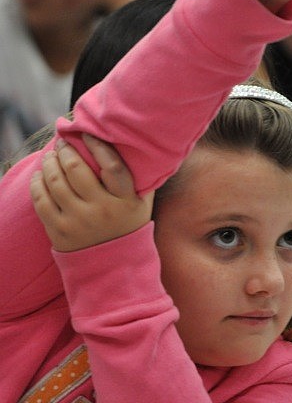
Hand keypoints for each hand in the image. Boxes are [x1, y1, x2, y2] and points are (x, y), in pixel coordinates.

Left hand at [30, 134, 153, 251]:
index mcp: (125, 201)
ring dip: (49, 163)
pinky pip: (41, 200)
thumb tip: (138, 146)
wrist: (114, 267)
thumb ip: (142, 178)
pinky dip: (37, 183)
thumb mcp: (142, 204)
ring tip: (50, 157)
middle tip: (62, 144)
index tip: (87, 134)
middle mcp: (102, 211)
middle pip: (76, 170)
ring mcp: (78, 222)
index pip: (112, 166)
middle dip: (65, 151)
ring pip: (55, 182)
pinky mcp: (59, 232)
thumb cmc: (129, 226)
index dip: (97, 145)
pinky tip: (40, 175)